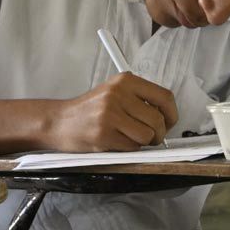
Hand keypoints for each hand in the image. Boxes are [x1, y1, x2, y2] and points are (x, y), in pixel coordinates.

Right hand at [48, 72, 178, 151]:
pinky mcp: (104, 133)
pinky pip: (132, 147)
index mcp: (124, 81)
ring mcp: (110, 114)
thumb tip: (167, 116)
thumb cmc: (88, 110)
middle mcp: (117, 94)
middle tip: (148, 136)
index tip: (169, 122)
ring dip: (142, 142)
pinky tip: (115, 141)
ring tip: (128, 137)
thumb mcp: (113, 93)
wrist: (58, 121)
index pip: (164, 97)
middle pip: (158, 120)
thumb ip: (138, 99)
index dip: (172, 114)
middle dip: (157, 134)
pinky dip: (128, 148)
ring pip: (147, 136)